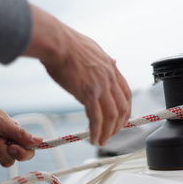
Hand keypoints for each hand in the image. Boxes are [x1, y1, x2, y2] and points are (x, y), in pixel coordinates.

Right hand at [25, 6, 131, 145]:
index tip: (121, 119)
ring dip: (108, 132)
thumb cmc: (67, 43)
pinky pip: (96, 118)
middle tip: (111, 134)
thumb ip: (104, 59)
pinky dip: (97, 131)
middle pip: (122, 107)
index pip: (126, 93)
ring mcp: (100, 86)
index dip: (125, 109)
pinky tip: (93, 139)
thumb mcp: (93, 49)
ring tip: (101, 141)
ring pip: (111, 116)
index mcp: (111, 68)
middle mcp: (109, 78)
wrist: (56, 42)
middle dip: (119, 124)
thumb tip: (113, 60)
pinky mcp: (88, 93)